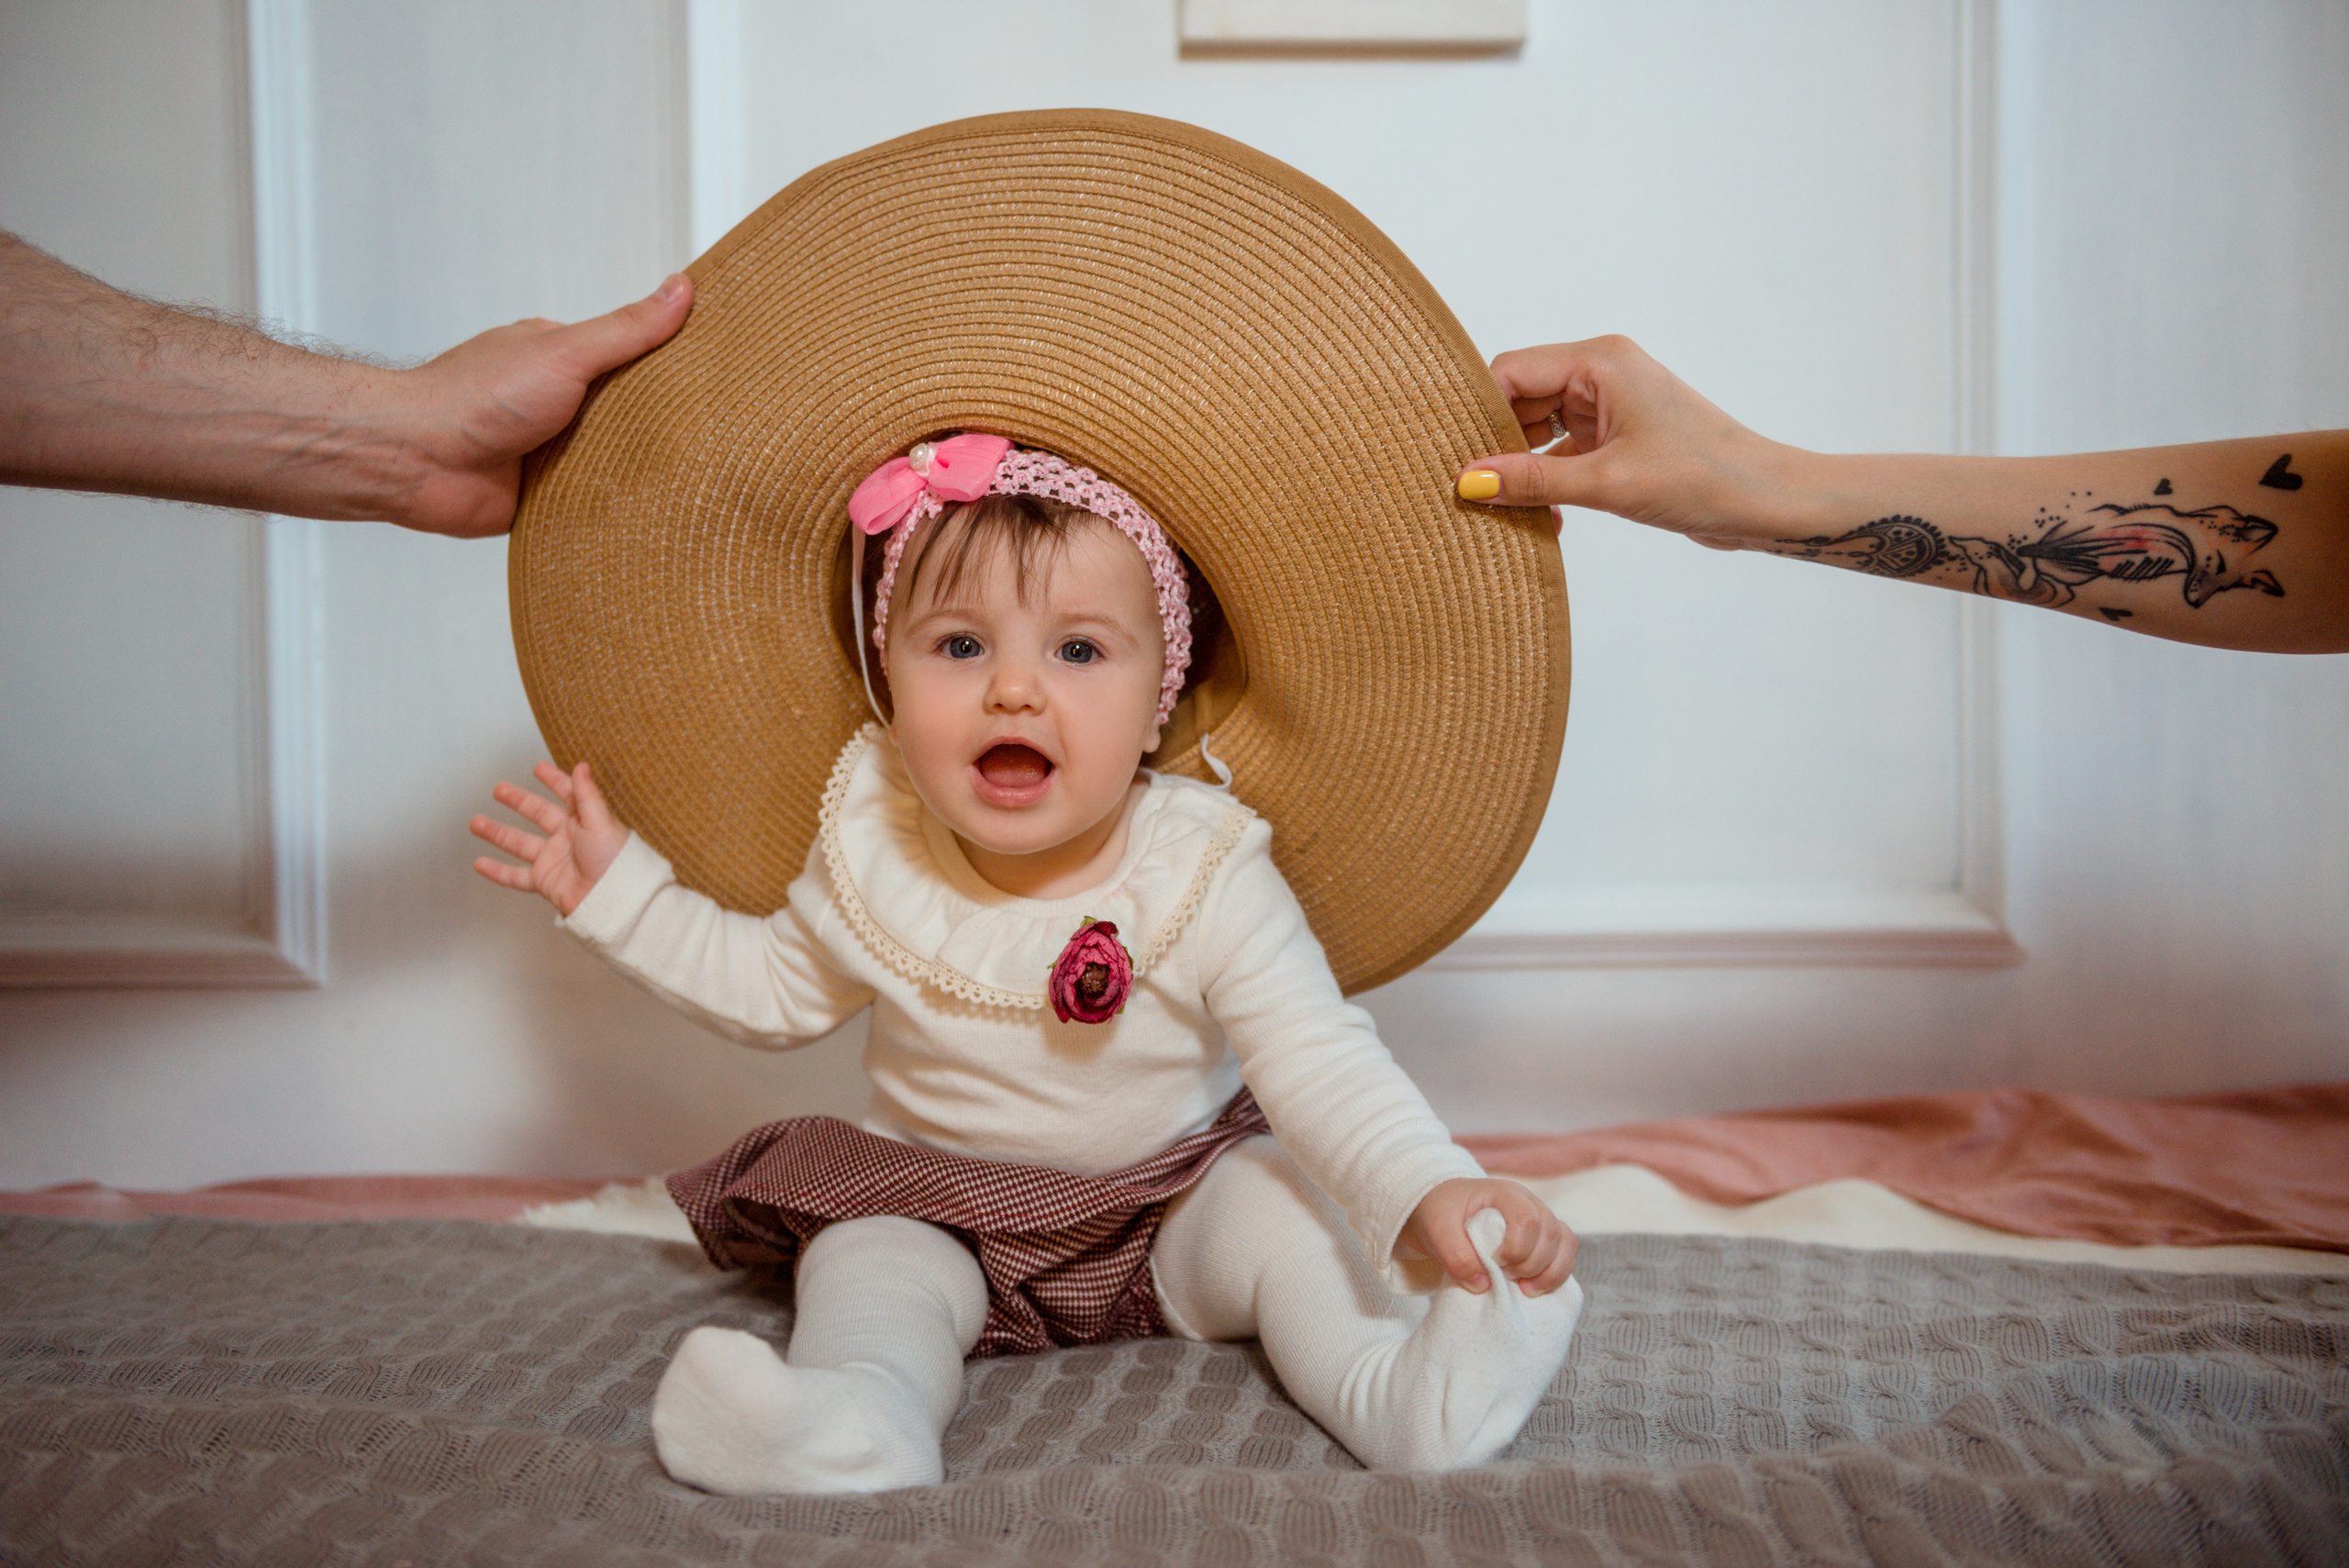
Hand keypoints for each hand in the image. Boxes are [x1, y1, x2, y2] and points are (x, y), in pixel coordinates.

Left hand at [387, 274, 693, 536]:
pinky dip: (612, 508)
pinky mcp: (544, 498)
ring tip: (697, 478)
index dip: (674, 364)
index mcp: (560, 359)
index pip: (632, 357)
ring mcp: (550, 451)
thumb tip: (681, 289)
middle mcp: (557, 403)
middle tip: (720, 435)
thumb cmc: (476, 398)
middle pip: (630, 413)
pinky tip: (651, 513)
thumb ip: (626, 330)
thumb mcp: (565, 351)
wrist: (418, 462)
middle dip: (662, 425)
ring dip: (637, 470)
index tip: (722, 372)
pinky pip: (592, 504)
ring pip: (615, 461)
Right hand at [471, 760, 629, 915]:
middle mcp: (568, 838)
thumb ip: (587, 795)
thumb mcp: (600, 822)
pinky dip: (497, 871)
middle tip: (498, 790)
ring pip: (520, 843)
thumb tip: (581, 766)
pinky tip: (480, 863)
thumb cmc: (614, 860)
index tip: (538, 768)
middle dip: (519, 801)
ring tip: (475, 822)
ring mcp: (554, 860)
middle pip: (538, 815)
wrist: (612, 898)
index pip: (567, 794)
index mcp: (584, 820)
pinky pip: (516, 876)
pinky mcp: (545, 882)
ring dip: (497, 833)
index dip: (554, 780)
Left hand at [1400, 1177, 1577, 1296]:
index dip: (1516, 1248)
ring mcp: (1541, 1219)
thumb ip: (1454, 1255)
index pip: (1526, 1217)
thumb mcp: (1436, 1230)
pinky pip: (1567, 1254)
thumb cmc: (1442, 1215)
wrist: (1444, 1212)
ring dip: (1550, 1273)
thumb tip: (1483, 1284)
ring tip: (1523, 1289)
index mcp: (1503, 1193)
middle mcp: (1529, 1202)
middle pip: (1551, 1233)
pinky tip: (1533, 1289)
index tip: (1493, 1263)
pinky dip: (1557, 1275)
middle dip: (1531, 1264)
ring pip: (1566, 1243)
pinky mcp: (1544, 1239)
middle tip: (1504, 1276)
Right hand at [1454, 335, 1794, 550]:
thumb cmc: (1702, 477)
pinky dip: (1550, 482)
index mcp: (1600, 361)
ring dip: (1524, 470)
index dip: (1479, 412)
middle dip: (1499, 444)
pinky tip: (1548, 518)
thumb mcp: (1606, 483)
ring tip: (1514, 511)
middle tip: (1475, 490)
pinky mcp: (1619, 439)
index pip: (1512, 371)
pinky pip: (1563, 453)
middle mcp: (1603, 374)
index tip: (1455, 455)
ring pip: (1540, 430)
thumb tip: (1469, 482)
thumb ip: (1532, 481)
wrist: (1765, 502)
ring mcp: (1611, 407)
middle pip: (1521, 399)